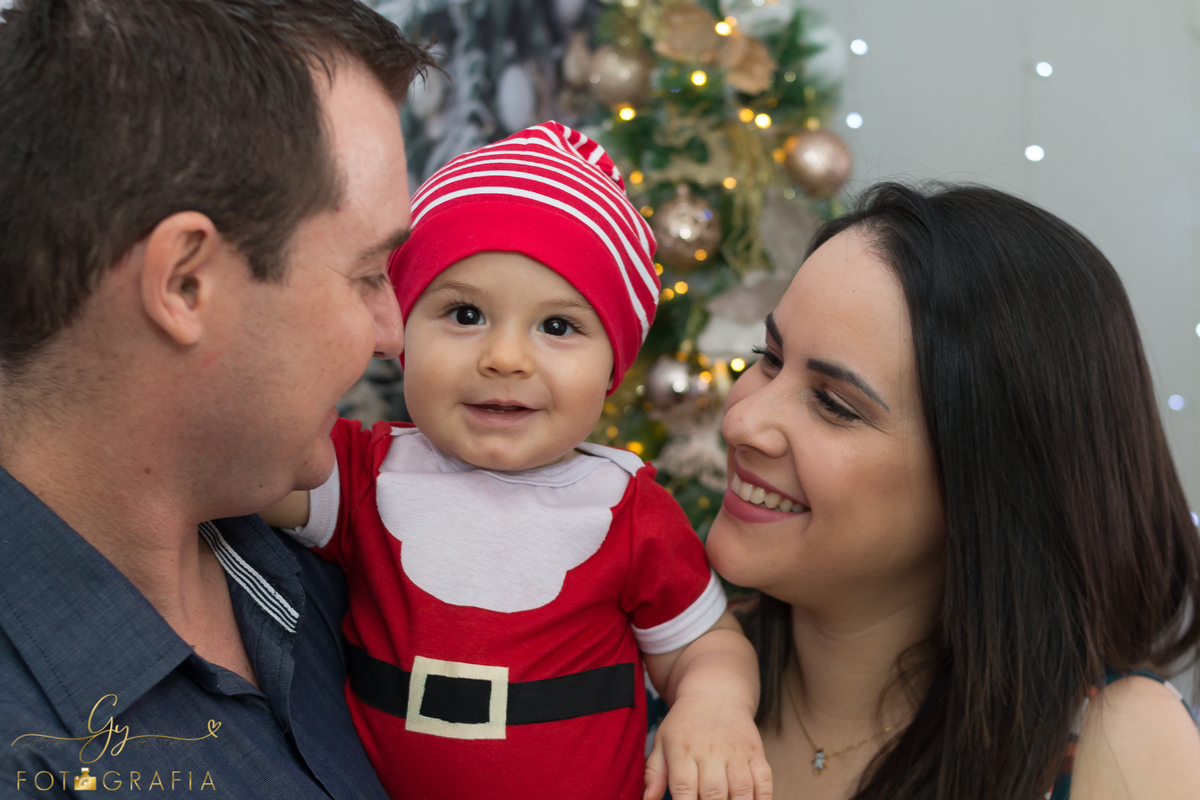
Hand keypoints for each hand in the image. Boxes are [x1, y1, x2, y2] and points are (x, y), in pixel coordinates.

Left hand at [643, 689, 771, 799]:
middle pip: (714, 794)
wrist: (714, 693)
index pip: (684, 789)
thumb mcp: (662, 742)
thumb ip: (654, 773)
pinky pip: (764, 781)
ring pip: (742, 790)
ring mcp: (736, 752)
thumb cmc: (684, 725)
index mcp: (683, 751)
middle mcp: (711, 751)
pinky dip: (763, 799)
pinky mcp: (756, 752)